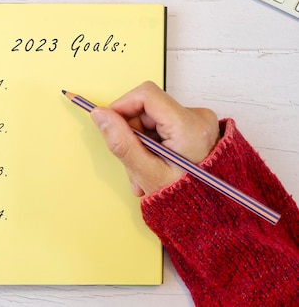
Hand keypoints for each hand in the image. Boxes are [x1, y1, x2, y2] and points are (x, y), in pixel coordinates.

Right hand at [90, 81, 218, 196]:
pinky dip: (153, 144)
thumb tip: (100, 115)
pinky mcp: (197, 127)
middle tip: (131, 163)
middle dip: (132, 133)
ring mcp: (200, 122)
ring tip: (143, 172)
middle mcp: (199, 118)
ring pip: (153, 119)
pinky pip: (164, 126)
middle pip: (148, 108)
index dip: (122, 105)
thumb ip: (121, 142)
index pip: (146, 95)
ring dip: (141, 142)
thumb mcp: (146, 172)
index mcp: (189, 127)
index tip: (109, 123)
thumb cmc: (185, 200)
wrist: (211, 217)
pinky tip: (154, 165)